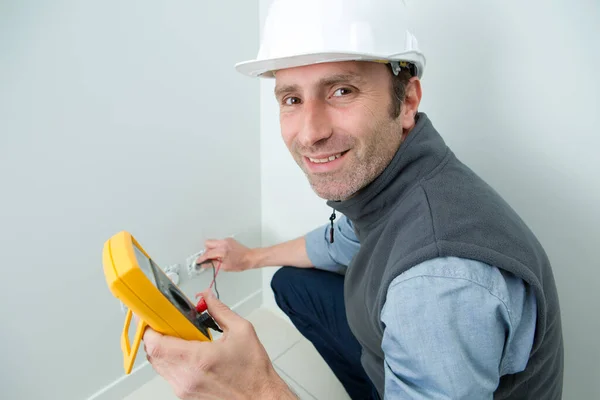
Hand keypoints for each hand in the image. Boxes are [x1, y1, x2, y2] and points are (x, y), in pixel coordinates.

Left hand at [143, 290, 296, 399]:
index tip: (152, 316)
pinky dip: (172, 361)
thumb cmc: (254, 372)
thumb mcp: (242, 331)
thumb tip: (206, 298)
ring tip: (180, 337)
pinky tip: (188, 353)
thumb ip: (220, 311)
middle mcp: (187, 377)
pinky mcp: (186, 396)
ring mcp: (184, 389)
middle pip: (153, 355)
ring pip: (158, 366)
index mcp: (198, 360)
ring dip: (163, 349)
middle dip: (156, 335)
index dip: (149, 328)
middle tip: (167, 322)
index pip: (157, 344)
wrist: (261, 399)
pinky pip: (168, 375)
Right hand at [195, 238, 255, 271]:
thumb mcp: (225, 267)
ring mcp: (226, 240)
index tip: (199, 261)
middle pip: (208, 243)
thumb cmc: (241, 263)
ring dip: (212, 249)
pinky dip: (218, 248)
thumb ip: (213, 264)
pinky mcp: (229, 240)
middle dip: (206, 251)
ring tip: (217, 257)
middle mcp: (224, 243)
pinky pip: (219, 242)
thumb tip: (205, 264)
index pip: (208, 253)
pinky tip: (222, 254)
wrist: (250, 257)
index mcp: (222, 251)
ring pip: (213, 242)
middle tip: (208, 258)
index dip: (202, 258)